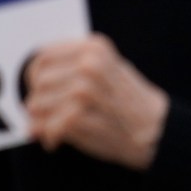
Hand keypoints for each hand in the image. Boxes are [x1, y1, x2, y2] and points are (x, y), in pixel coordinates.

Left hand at [25, 35, 170, 169]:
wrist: (157, 131)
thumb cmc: (130, 103)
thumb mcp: (109, 70)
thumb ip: (75, 68)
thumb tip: (33, 85)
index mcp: (94, 48)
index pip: (43, 57)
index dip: (35, 79)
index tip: (42, 93)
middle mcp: (88, 64)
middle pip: (37, 83)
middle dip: (38, 104)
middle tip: (48, 118)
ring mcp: (83, 89)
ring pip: (36, 105)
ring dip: (41, 123)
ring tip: (55, 130)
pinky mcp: (78, 115)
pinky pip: (47, 127)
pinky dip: (49, 138)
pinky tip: (58, 142)